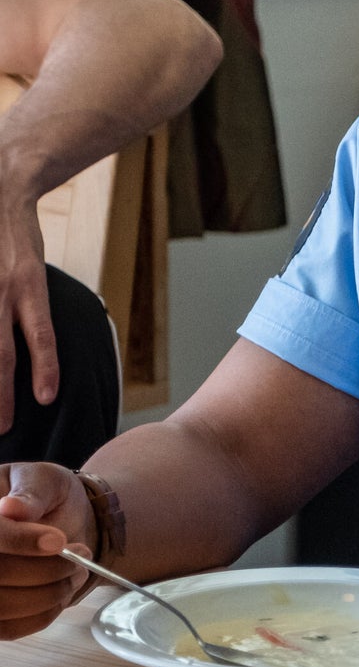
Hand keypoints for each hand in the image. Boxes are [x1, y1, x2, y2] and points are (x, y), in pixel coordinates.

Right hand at [0, 201, 57, 432]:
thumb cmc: (16, 239)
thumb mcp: (33, 269)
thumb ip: (30, 308)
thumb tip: (35, 347)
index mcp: (30, 283)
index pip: (41, 333)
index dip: (44, 366)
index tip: (46, 398)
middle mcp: (3, 288)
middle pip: (0, 351)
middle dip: (1, 393)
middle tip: (4, 427)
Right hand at [0, 462, 91, 638]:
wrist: (59, 521)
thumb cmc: (47, 496)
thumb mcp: (45, 479)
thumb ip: (31, 492)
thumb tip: (11, 508)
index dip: (20, 541)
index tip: (58, 541)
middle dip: (45, 569)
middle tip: (81, 554)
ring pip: (3, 607)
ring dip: (49, 593)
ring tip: (78, 571)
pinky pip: (10, 629)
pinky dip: (45, 612)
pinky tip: (63, 590)